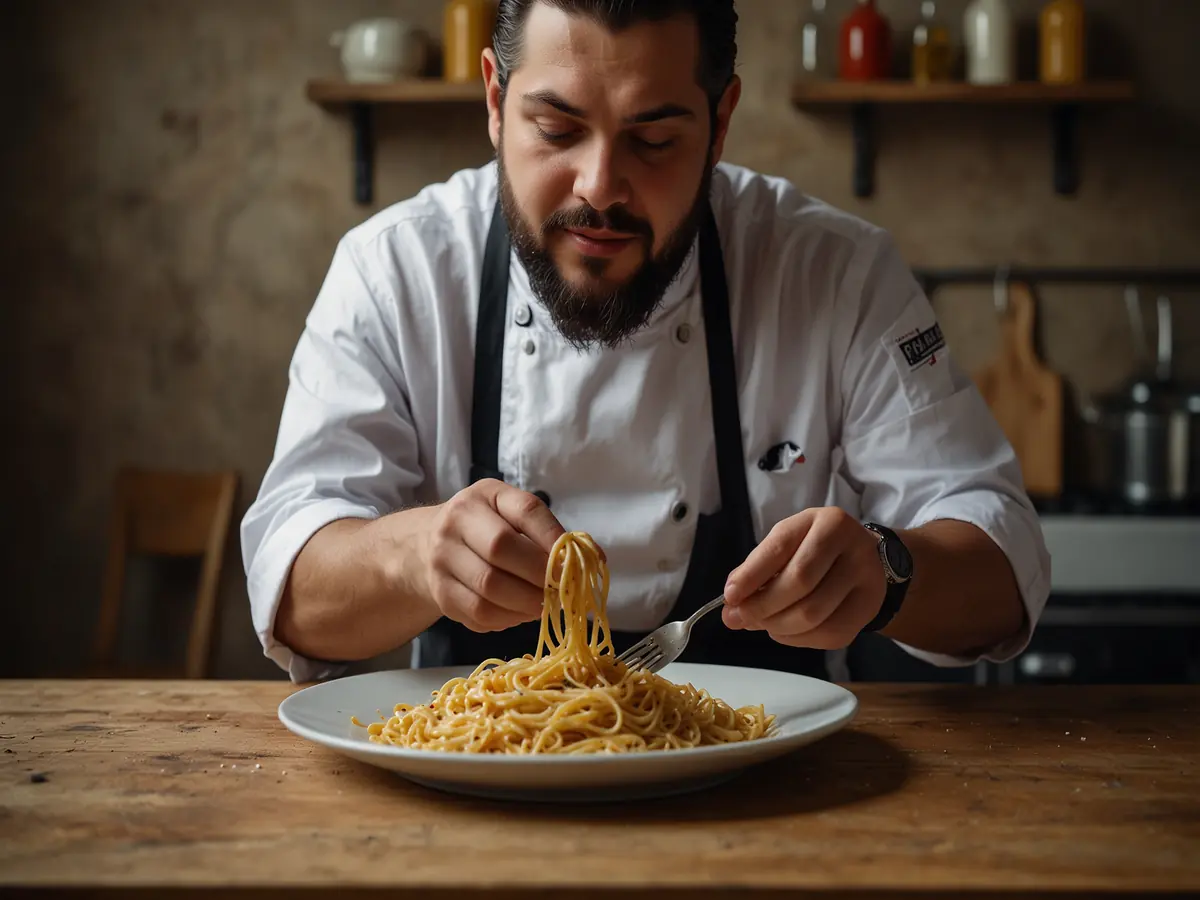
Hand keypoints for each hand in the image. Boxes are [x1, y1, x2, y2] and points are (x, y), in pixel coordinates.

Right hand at [422, 479, 565, 632]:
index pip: (525, 511)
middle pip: (501, 548)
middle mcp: (457, 521)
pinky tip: (520, 613)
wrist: (428, 547)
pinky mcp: (441, 592)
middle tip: (561, 590)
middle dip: (539, 574)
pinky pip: (480, 612)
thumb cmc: (487, 530)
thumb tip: (591, 559)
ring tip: (545, 605)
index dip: (554, 537)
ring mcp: (443, 558)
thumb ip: (547, 533)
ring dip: (526, 602)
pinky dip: (509, 618)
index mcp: (486, 495)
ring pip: (490, 586)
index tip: (575, 562)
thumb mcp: (511, 516)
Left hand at [720, 507, 886, 648]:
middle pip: (799, 582)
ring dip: (777, 626)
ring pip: (813, 614)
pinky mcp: (869, 608)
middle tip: (739, 618)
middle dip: (762, 606)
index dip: (751, 575)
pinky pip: (828, 634)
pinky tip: (785, 631)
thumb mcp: (788, 545)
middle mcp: (852, 545)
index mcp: (826, 522)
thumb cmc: (815, 550)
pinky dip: (797, 639)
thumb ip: (758, 569)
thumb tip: (732, 606)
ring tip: (761, 623)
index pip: (781, 548)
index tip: (729, 597)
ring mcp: (866, 578)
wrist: (866, 560)